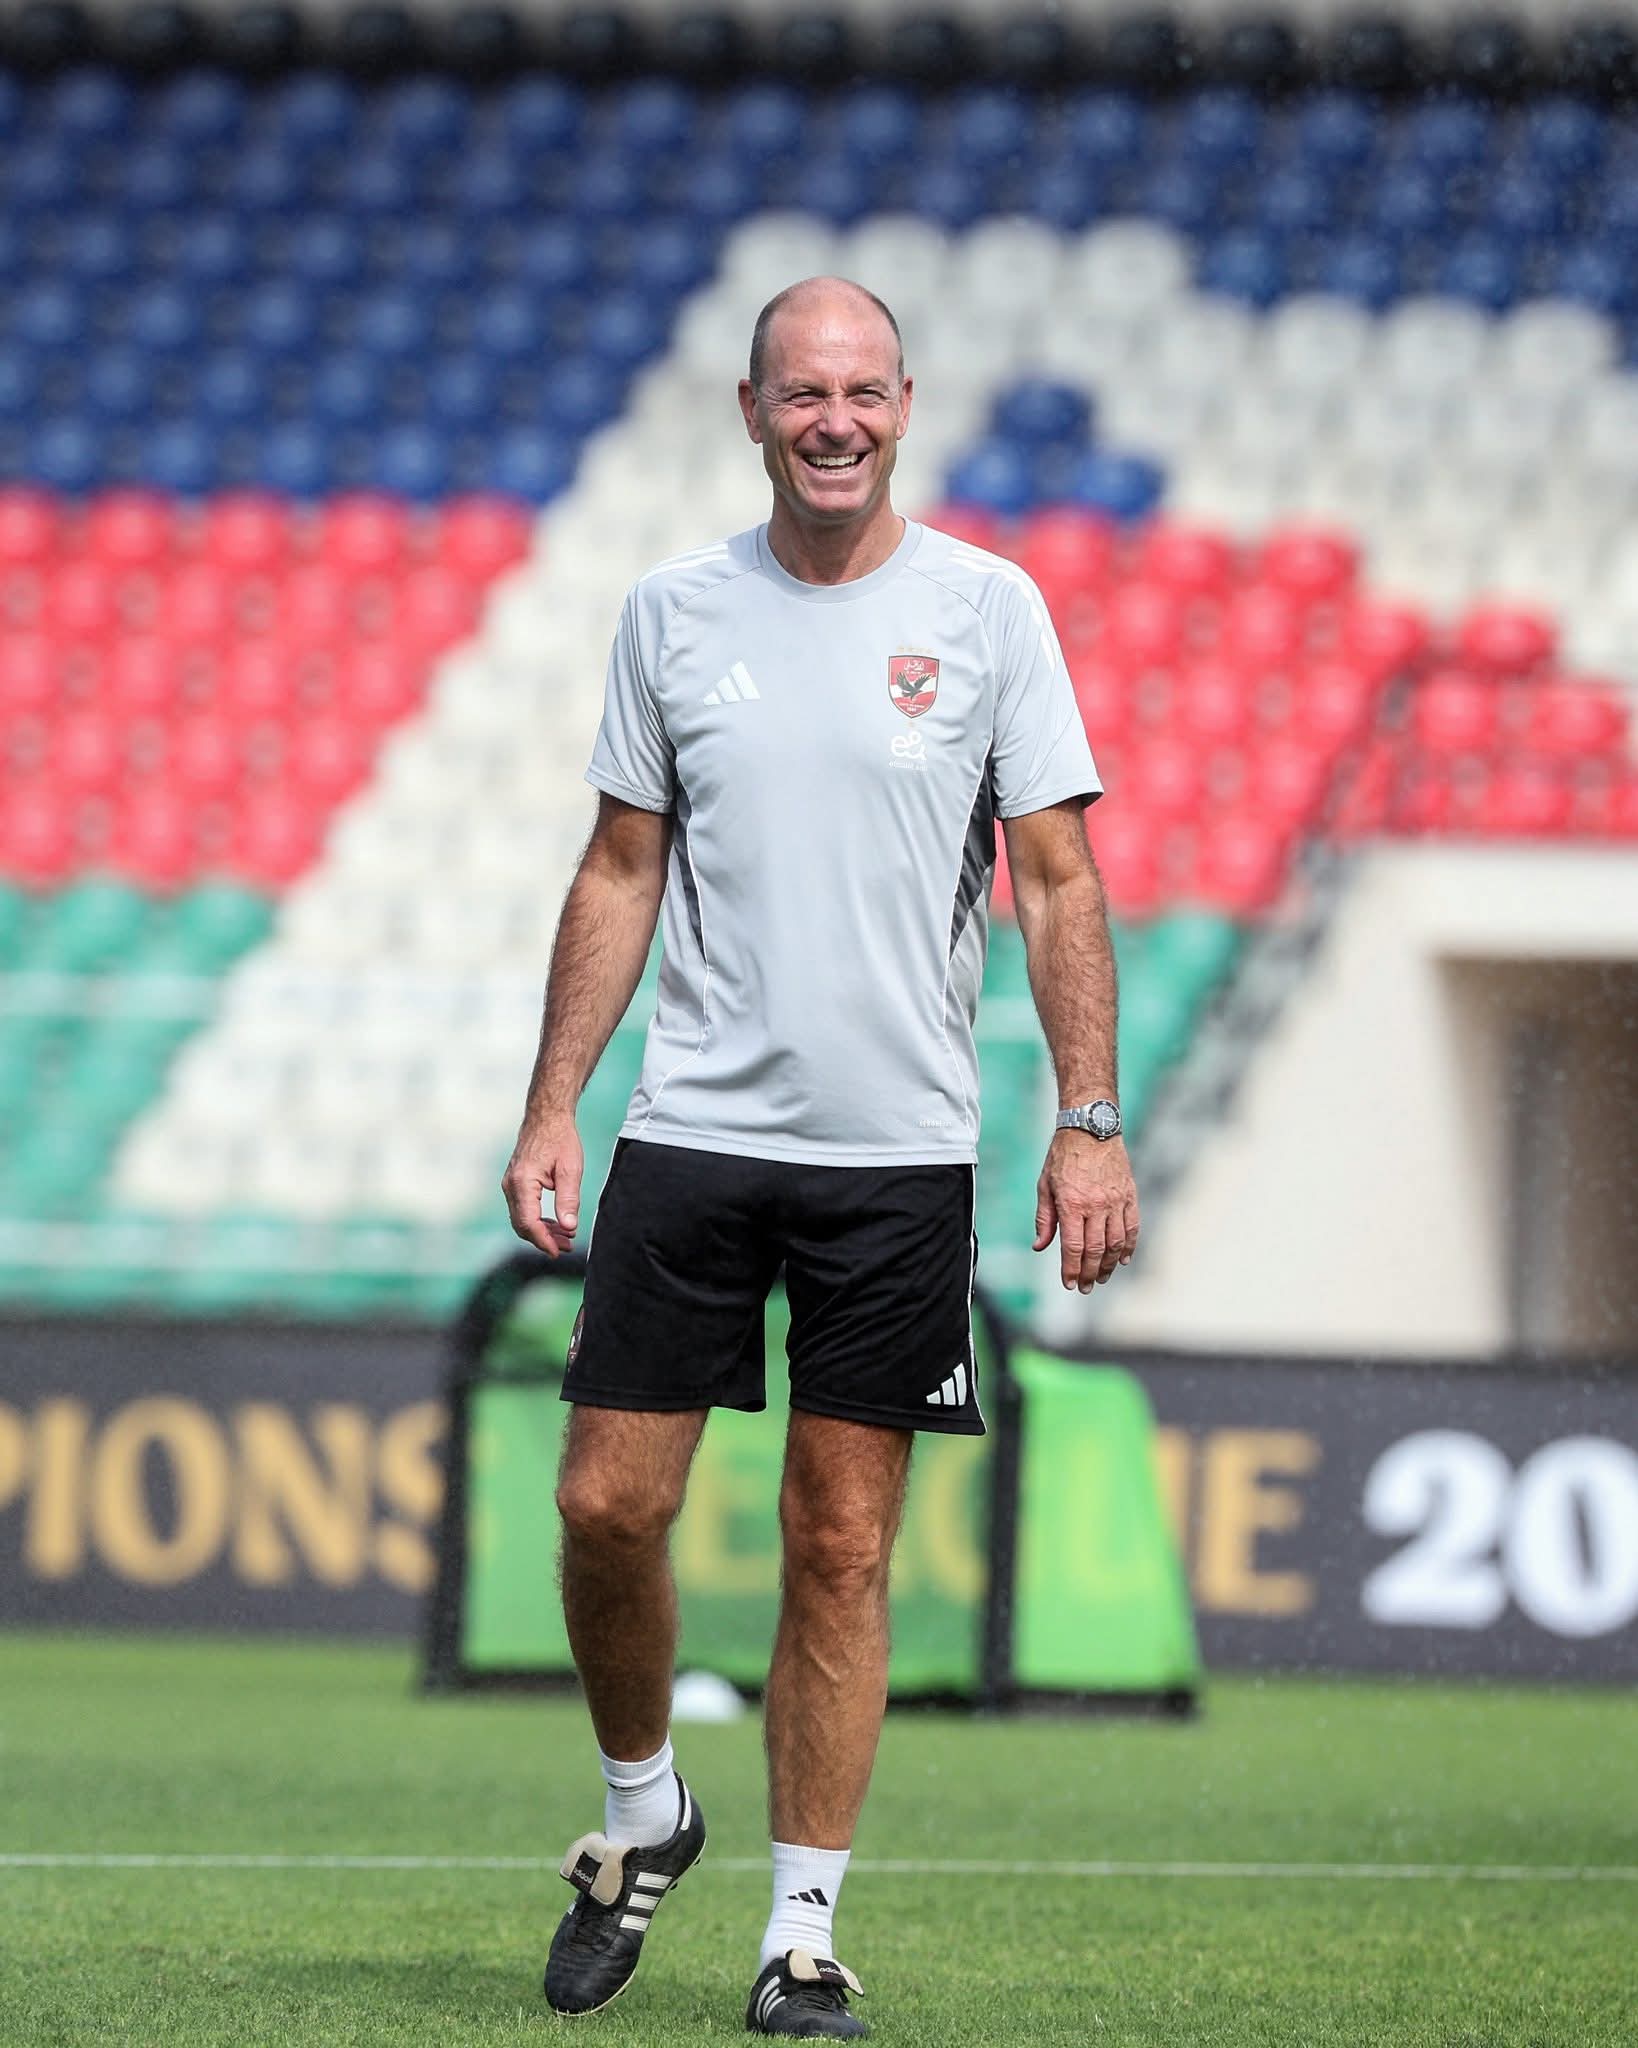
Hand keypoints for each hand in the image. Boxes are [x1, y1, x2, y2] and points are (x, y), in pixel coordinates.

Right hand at [501, 1110, 583, 1257]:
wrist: (546, 1117)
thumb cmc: (560, 1138)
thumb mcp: (570, 1169)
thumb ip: (569, 1199)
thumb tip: (569, 1227)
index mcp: (522, 1182)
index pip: (528, 1222)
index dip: (543, 1241)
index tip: (558, 1252)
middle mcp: (511, 1185)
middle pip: (522, 1225)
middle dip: (544, 1240)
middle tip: (567, 1247)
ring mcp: (510, 1184)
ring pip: (521, 1219)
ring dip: (542, 1231)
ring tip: (566, 1238)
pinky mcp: (514, 1184)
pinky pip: (522, 1209)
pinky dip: (538, 1220)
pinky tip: (556, 1224)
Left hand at [1033, 1131, 1139, 1291]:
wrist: (1090, 1127)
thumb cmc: (1063, 1156)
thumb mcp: (1045, 1185)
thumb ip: (1044, 1219)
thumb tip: (1040, 1246)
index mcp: (1071, 1204)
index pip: (1073, 1247)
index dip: (1072, 1270)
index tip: (1070, 1284)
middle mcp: (1096, 1205)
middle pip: (1096, 1250)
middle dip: (1091, 1273)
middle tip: (1087, 1287)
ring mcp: (1115, 1201)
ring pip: (1116, 1243)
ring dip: (1110, 1265)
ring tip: (1102, 1277)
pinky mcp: (1129, 1195)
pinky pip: (1132, 1227)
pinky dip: (1129, 1246)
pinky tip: (1123, 1259)